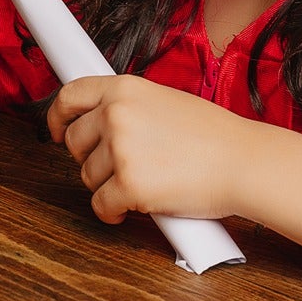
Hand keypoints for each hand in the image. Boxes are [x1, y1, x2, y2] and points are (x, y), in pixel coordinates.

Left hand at [46, 75, 263, 223]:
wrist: (245, 163)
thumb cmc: (213, 137)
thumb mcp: (164, 101)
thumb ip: (129, 108)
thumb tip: (98, 123)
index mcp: (124, 88)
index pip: (69, 96)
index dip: (56, 117)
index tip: (56, 131)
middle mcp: (116, 114)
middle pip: (74, 142)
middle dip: (90, 159)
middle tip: (120, 166)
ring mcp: (120, 149)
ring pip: (87, 176)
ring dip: (108, 186)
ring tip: (143, 182)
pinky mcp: (128, 185)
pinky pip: (100, 205)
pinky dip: (113, 212)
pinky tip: (134, 208)